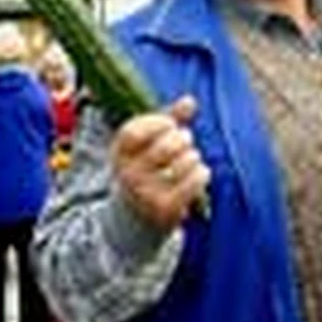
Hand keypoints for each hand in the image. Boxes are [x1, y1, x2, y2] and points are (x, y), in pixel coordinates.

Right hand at [111, 95, 210, 230]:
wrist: (135, 220)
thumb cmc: (146, 172)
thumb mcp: (147, 144)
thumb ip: (167, 119)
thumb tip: (190, 100)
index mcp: (119, 154)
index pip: (135, 131)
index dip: (159, 122)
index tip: (170, 124)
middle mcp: (128, 175)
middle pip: (167, 144)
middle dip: (184, 138)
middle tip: (184, 142)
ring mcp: (146, 194)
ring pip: (186, 160)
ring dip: (194, 156)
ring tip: (189, 160)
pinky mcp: (166, 209)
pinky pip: (195, 180)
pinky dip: (203, 173)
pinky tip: (199, 173)